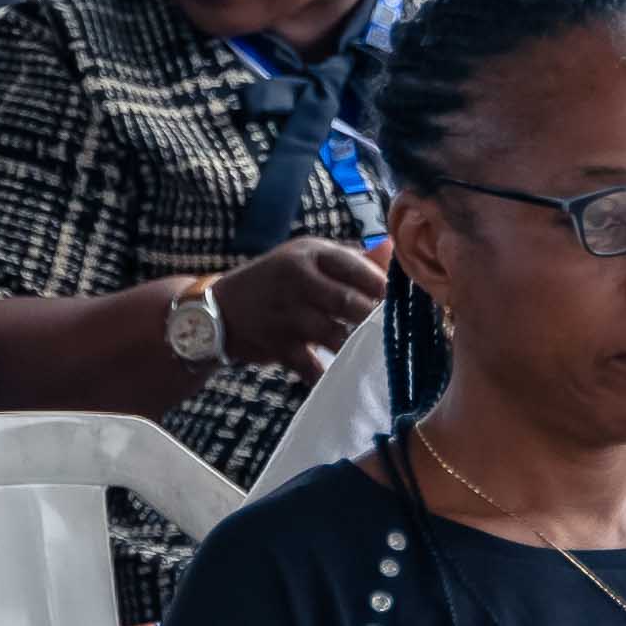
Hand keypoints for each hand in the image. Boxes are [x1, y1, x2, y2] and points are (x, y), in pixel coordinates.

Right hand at [208, 238, 385, 383]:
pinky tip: (348, 376)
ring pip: (335, 335)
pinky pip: (312, 366)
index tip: (405, 299)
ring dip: (358, 346)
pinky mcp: (277, 345)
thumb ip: (351, 259)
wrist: (220, 309)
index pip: (355, 267)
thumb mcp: (307, 258)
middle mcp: (296, 280)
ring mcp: (286, 314)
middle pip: (348, 302)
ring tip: (379, 352)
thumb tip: (393, 249)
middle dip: (375, 319)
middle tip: (397, 330)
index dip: (384, 285)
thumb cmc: (276, 282)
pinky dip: (330, 374)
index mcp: (309, 253)